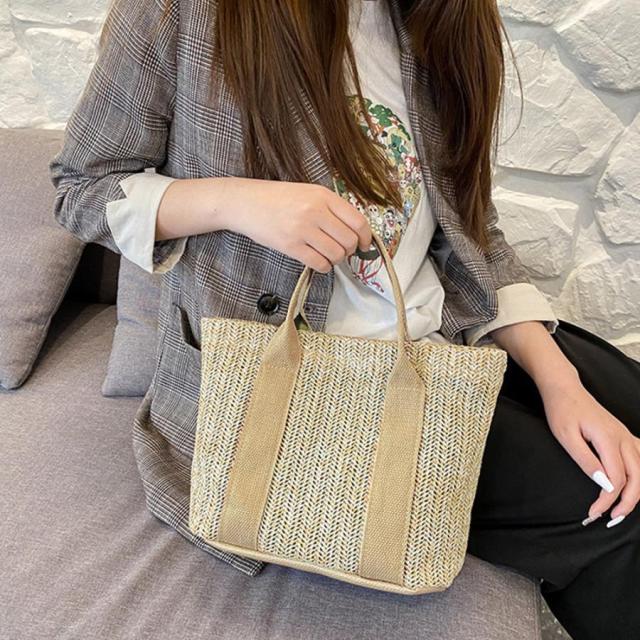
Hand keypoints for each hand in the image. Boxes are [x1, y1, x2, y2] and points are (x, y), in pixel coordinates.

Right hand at [222, 178, 372, 271]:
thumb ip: (331, 208)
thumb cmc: (278, 199)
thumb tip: (355, 230)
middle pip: (349, 240)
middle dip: (349, 250)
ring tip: (328, 254)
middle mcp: (315, 211)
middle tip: (342, 250)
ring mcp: (302, 229)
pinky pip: (319, 263)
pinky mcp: (290, 246)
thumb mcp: (308, 193)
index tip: (364, 244)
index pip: (357, 221)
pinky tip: (319, 261)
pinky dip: (324, 267)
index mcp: (323, 196)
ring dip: (336, 259)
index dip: (365, 237)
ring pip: (336, 254)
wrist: (246, 203)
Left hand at [540, 379, 639, 526]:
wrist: (565, 389)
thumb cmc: (562, 411)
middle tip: (611, 520)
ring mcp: (626, 436)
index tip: (593, 513)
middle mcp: (623, 438)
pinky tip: (633, 486)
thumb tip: (604, 485)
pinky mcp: (624, 435)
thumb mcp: (566, 436)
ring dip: (636, 491)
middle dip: (627, 503)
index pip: (617, 479)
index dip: (607, 500)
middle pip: (637, 478)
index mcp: (609, 439)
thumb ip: (585, 460)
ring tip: (620, 509)